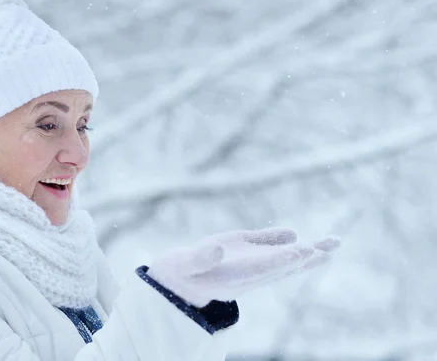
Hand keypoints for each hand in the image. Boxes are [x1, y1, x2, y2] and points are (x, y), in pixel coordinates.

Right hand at [147, 228, 339, 306]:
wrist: (181, 280)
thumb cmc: (181, 273)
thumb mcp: (186, 266)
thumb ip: (201, 258)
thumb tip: (217, 249)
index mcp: (233, 278)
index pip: (261, 269)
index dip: (280, 260)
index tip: (299, 252)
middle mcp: (248, 274)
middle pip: (284, 266)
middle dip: (308, 256)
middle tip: (331, 247)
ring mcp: (249, 265)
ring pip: (284, 259)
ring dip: (309, 251)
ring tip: (334, 243)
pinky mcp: (245, 254)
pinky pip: (268, 248)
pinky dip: (283, 240)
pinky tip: (295, 235)